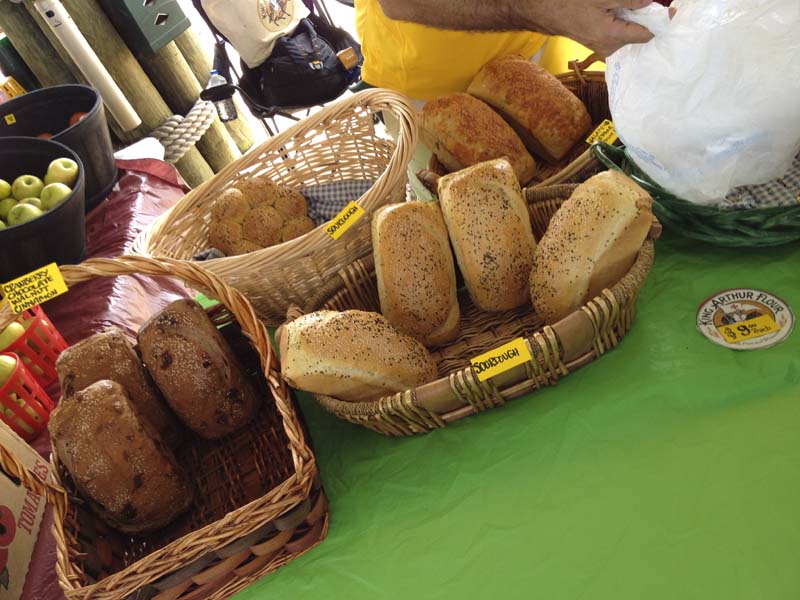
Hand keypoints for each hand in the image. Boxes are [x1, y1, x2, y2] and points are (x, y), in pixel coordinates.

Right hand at [525, 0, 656, 56]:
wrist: (545, 11)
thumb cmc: (570, 4)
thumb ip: (630, 1)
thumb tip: (651, 2)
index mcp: (612, 37)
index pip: (646, 35)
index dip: (660, 23)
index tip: (671, 12)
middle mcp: (608, 47)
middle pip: (638, 37)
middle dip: (645, 21)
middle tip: (651, 7)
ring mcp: (602, 47)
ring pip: (628, 36)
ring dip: (633, 21)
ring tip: (629, 9)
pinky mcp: (597, 43)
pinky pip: (617, 36)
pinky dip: (622, 23)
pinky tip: (617, 13)